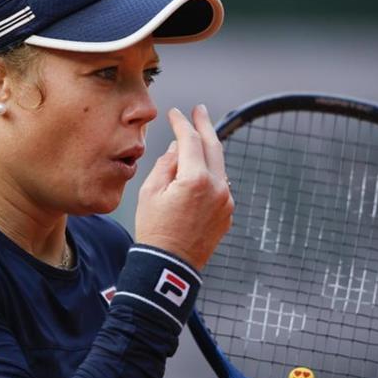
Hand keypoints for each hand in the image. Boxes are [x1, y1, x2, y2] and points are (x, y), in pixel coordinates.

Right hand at [135, 104, 233, 269]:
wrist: (169, 267)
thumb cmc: (154, 231)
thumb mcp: (150, 192)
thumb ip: (165, 165)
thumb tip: (175, 149)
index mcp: (195, 179)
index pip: (190, 140)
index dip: (182, 123)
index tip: (175, 113)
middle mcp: (217, 187)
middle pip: (214, 146)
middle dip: (205, 125)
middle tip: (199, 110)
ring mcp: (226, 201)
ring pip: (219, 166)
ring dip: (209, 150)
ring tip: (199, 137)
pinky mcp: (227, 214)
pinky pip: (220, 185)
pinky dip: (211, 173)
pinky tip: (200, 169)